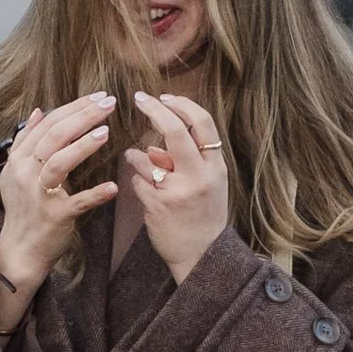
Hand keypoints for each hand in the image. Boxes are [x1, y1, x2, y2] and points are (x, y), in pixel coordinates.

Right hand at [0, 94, 118, 308]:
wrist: (20, 248)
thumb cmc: (24, 208)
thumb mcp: (16, 172)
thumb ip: (26, 141)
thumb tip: (36, 111)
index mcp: (18, 159)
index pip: (46, 124)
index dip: (73, 107)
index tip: (97, 96)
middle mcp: (24, 173)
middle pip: (54, 136)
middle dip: (83, 116)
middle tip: (109, 103)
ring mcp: (38, 195)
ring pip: (59, 163)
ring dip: (83, 146)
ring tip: (106, 131)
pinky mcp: (54, 216)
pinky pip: (76, 202)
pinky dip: (95, 194)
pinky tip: (113, 186)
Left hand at [123, 91, 231, 279]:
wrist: (201, 254)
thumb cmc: (203, 214)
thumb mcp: (210, 183)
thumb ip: (190, 159)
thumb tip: (157, 140)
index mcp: (216, 166)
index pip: (203, 123)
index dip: (182, 105)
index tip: (164, 97)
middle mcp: (199, 176)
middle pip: (175, 130)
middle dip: (154, 109)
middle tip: (140, 99)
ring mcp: (178, 191)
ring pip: (146, 155)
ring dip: (137, 155)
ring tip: (138, 163)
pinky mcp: (157, 205)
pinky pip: (136, 180)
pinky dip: (136, 181)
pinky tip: (144, 191)